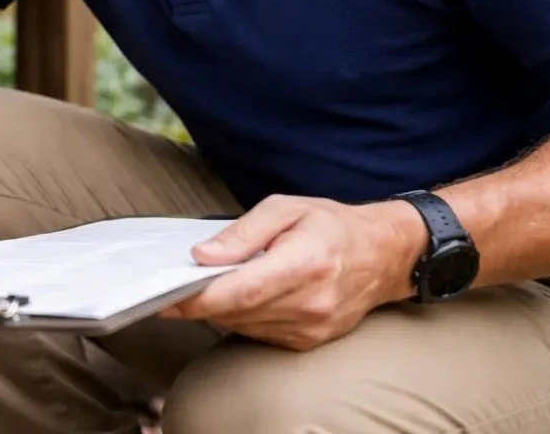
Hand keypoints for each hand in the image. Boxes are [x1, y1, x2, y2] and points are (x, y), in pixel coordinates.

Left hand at [157, 194, 427, 350]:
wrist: (383, 255)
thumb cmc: (331, 225)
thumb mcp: (285, 208)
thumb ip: (242, 232)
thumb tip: (202, 256)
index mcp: (306, 263)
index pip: (242, 291)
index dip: (200, 298)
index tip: (166, 298)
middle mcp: (312, 302)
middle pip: (238, 312)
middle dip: (200, 301)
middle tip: (173, 285)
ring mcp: (312, 327)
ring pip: (244, 326)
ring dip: (219, 309)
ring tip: (209, 283)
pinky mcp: (309, 341)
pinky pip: (258, 333)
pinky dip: (240, 316)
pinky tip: (240, 295)